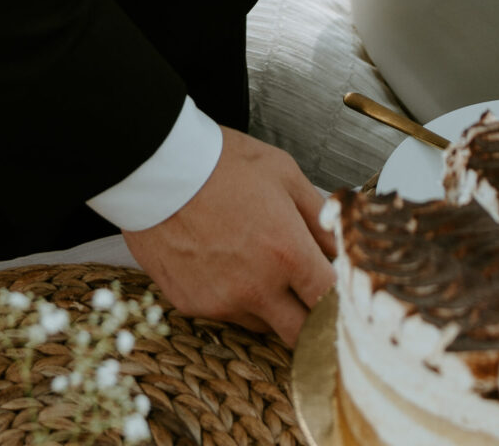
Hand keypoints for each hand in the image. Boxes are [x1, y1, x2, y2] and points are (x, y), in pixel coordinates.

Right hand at [124, 126, 333, 345]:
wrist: (156, 168)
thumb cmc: (219, 163)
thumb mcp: (283, 172)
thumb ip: (319, 213)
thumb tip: (340, 244)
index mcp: (287, 253)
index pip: (332, 302)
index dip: (341, 299)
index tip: (338, 289)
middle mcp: (257, 288)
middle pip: (303, 335)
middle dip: (313, 321)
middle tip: (309, 296)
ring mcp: (223, 302)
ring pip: (263, 326)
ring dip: (272, 308)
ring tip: (258, 265)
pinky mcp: (192, 306)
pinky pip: (226, 315)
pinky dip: (234, 299)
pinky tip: (225, 263)